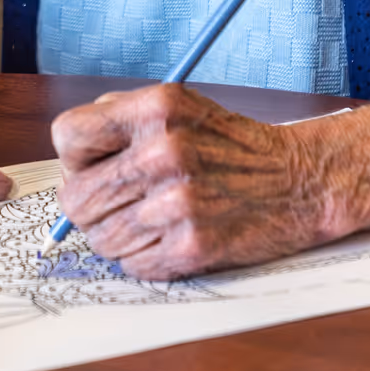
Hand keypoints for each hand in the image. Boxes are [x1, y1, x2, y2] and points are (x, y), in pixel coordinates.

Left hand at [51, 84, 326, 279]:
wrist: (302, 180)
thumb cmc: (230, 145)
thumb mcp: (177, 106)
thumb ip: (119, 122)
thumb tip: (69, 162)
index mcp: (154, 109)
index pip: (67, 137)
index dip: (75, 158)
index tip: (93, 167)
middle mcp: (163, 153)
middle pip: (75, 199)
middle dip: (90, 207)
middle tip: (120, 203)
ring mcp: (178, 202)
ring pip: (100, 239)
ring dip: (118, 237)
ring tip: (153, 220)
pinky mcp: (193, 245)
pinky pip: (133, 264)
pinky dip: (145, 258)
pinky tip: (172, 237)